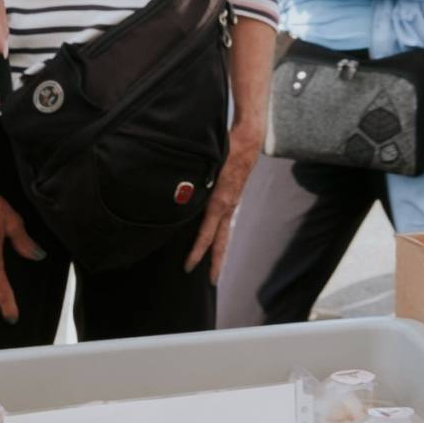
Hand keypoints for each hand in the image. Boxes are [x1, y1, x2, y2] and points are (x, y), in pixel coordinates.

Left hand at [184, 122, 265, 280]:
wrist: (248, 140)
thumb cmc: (226, 149)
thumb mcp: (207, 165)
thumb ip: (194, 181)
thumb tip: (175, 193)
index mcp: (220, 202)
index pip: (207, 234)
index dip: (197, 252)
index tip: (188, 266)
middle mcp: (228, 206)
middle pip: (222, 241)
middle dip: (217, 263)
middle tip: (212, 282)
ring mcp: (233, 203)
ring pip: (225, 233)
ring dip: (220, 251)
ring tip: (214, 266)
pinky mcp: (233, 197)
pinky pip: (226, 221)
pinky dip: (220, 235)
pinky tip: (213, 238)